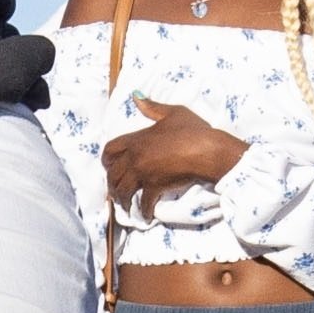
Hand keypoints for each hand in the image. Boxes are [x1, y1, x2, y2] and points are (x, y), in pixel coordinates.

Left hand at [103, 100, 248, 203]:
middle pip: (112, 173)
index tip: (108, 166)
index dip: (106, 160)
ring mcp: (143, 174)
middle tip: (115, 189)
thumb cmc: (192, 130)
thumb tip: (136, 96)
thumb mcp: (172, 113)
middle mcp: (135, 157)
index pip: (110, 150)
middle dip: (111, 183)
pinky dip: (143, 211)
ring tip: (125, 205)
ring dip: (122, 199)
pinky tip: (145, 215)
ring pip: (123, 190)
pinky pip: (144, 203)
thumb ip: (152, 107)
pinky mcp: (155, 188)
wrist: (207, 150)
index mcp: (136, 139)